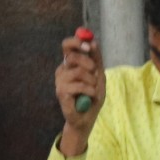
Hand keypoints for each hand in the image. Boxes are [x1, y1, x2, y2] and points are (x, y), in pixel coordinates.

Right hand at [55, 31, 104, 147]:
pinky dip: (90, 91)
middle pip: (72, 55)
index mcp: (70, 63)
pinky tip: (90, 97)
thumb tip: (93, 41)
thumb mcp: (99, 75)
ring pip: (78, 72)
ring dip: (91, 82)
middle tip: (95, 71)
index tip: (89, 46)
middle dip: (88, 62)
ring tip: (93, 90)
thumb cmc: (92, 96)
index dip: (77, 42)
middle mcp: (63, 70)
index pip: (67, 45)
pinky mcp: (61, 92)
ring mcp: (60, 81)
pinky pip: (79, 86)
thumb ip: (96, 59)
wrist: (87, 118)